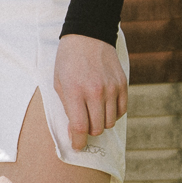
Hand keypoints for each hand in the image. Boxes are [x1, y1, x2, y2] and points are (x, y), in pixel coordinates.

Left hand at [48, 32, 125, 152]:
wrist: (88, 36)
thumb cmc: (68, 61)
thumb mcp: (59, 83)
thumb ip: (67, 107)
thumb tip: (75, 130)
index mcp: (75, 91)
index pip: (80, 127)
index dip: (78, 141)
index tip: (77, 146)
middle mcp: (95, 92)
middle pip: (97, 128)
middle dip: (88, 132)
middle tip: (83, 126)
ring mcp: (111, 88)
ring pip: (110, 122)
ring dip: (101, 123)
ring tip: (93, 113)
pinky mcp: (122, 84)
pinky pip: (121, 110)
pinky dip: (113, 114)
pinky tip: (104, 107)